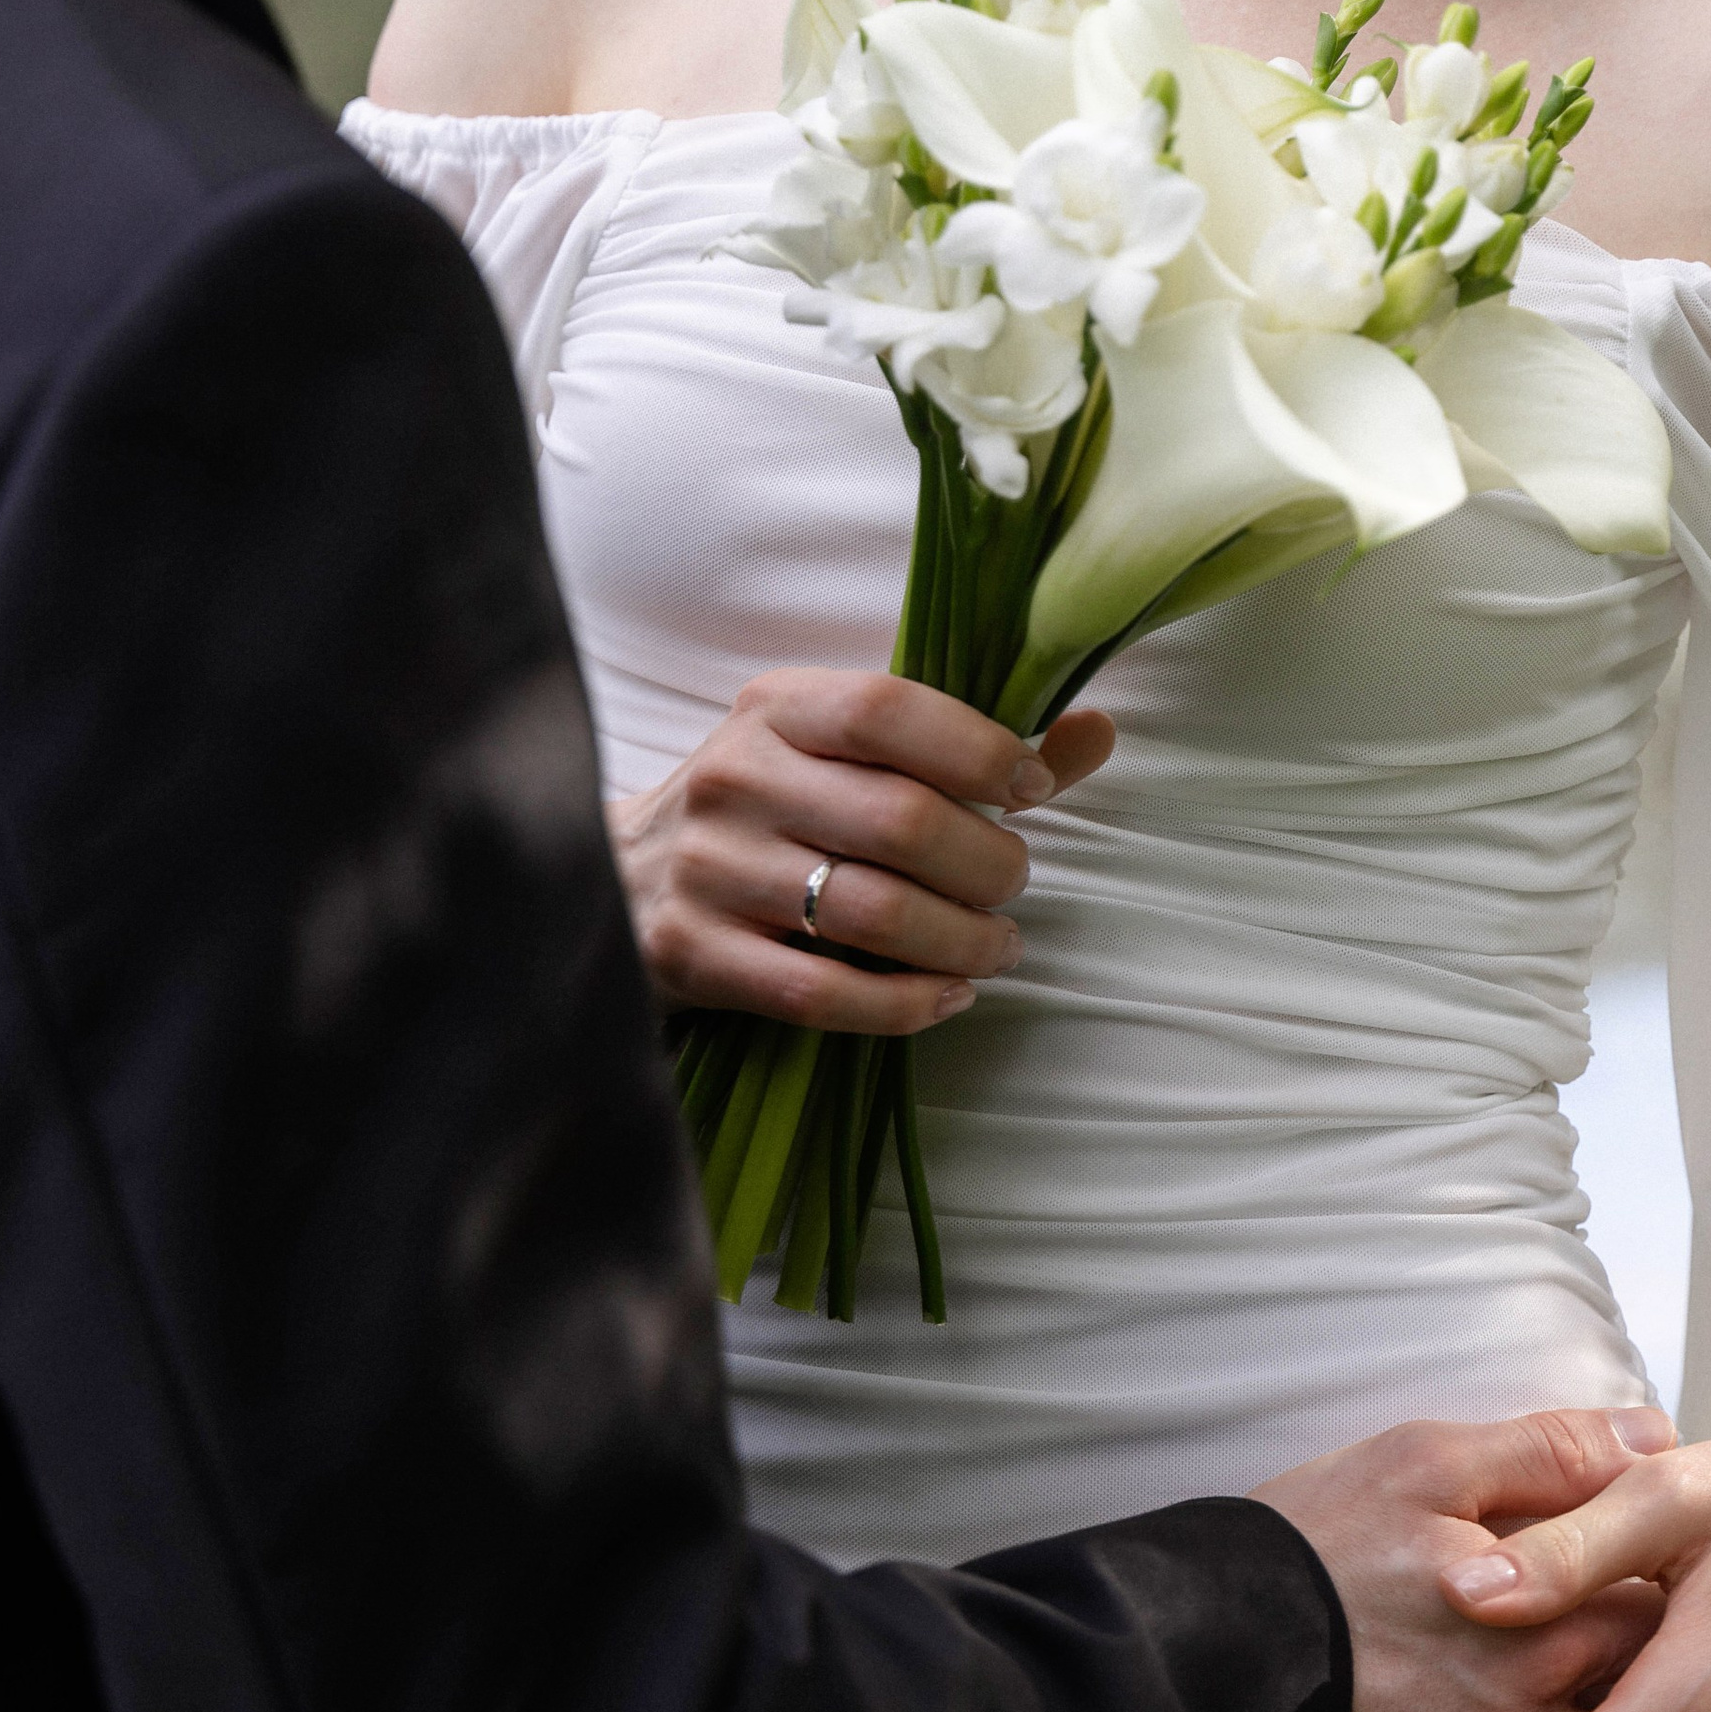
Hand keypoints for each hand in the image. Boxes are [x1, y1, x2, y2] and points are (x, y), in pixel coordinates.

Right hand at [610, 668, 1112, 1033]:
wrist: (614, 879)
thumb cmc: (770, 809)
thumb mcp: (843, 753)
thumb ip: (970, 745)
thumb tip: (1096, 731)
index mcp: (775, 707)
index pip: (889, 708)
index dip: (979, 750)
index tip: (1032, 790)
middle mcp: (735, 778)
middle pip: (899, 821)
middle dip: (988, 864)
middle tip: (1014, 884)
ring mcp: (709, 870)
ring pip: (870, 914)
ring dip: (961, 941)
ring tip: (997, 947)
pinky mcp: (693, 955)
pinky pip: (823, 994)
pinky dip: (904, 1004)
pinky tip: (945, 995)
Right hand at [1249, 1408, 1676, 1711]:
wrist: (1185, 1671)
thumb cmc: (1305, 1553)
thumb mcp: (1422, 1464)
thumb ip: (1549, 1452)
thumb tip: (1658, 1436)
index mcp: (1547, 1625)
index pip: (1665, 1619)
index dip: (1668, 1601)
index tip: (1656, 1592)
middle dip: (1650, 1702)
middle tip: (1643, 1681)